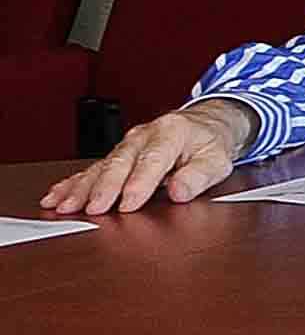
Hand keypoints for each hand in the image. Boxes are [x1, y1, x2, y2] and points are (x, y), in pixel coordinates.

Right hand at [40, 99, 253, 215]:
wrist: (205, 125)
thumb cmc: (210, 144)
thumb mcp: (217, 160)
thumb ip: (199, 176)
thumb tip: (180, 191)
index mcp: (172, 132)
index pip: (153, 159)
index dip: (139, 183)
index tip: (128, 204)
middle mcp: (144, 136)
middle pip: (120, 162)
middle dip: (104, 187)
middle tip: (92, 208)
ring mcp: (127, 145)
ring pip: (101, 166)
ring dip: (82, 187)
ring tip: (65, 205)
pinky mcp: (117, 155)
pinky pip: (92, 169)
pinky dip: (73, 183)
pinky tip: (57, 196)